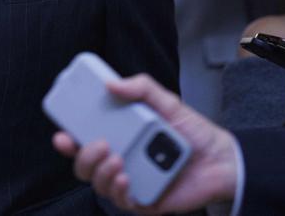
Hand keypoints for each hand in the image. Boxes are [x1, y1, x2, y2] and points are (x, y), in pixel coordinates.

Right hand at [53, 74, 237, 212]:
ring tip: (118, 159)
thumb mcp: (166, 101)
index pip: (84, 140)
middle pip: (84, 165)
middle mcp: (121, 160)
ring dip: (100, 173)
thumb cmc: (193, 132)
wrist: (222, 159)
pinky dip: (118, 190)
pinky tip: (126, 177)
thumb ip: (141, 87)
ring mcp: (131, 181)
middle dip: (83, 157)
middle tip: (101, 144)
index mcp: (120, 137)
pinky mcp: (145, 200)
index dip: (68, 140)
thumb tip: (111, 83)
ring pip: (98, 184)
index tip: (62, 133)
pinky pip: (121, 201)